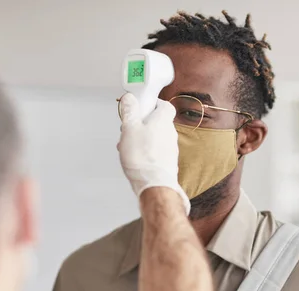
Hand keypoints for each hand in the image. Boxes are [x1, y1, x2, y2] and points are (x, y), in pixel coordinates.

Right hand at [117, 93, 189, 213]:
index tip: (140, 105)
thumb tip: (130, 98)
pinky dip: (146, 151)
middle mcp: (170, 133)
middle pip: (157, 121)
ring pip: (155, 137)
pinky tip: (135, 158)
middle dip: (142, 123)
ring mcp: (171, 148)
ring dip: (141, 138)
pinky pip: (156, 150)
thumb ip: (130, 111)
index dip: (152, 103)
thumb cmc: (143, 157)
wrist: (154, 184)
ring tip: (128, 146)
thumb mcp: (130, 128)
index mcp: (163, 120)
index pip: (164, 104)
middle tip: (129, 128)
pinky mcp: (168, 161)